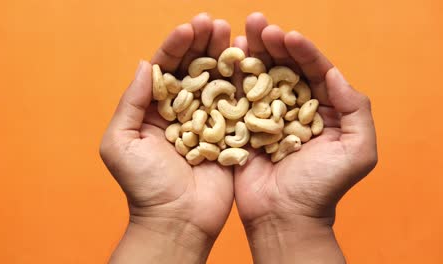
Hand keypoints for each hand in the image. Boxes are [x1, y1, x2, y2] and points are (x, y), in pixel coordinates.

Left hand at [100, 13, 233, 262]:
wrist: (177, 220)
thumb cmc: (144, 186)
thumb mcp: (120, 142)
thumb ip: (131, 102)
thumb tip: (146, 64)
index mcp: (154, 109)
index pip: (166, 69)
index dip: (176, 46)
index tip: (189, 27)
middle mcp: (182, 111)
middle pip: (193, 69)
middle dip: (202, 44)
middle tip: (214, 23)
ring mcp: (208, 121)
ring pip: (216, 82)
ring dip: (223, 57)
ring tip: (231, 33)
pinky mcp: (229, 134)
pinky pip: (236, 105)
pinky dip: (242, 84)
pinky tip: (249, 63)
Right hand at [233, 13, 377, 262]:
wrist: (284, 216)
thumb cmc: (323, 187)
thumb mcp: (357, 151)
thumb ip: (356, 109)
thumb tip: (334, 74)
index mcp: (324, 109)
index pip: (315, 71)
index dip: (303, 51)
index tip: (288, 35)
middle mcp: (294, 107)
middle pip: (284, 67)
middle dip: (273, 44)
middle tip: (259, 24)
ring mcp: (267, 115)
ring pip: (260, 76)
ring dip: (252, 53)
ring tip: (243, 32)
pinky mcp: (243, 125)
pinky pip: (238, 97)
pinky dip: (233, 77)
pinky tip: (227, 59)